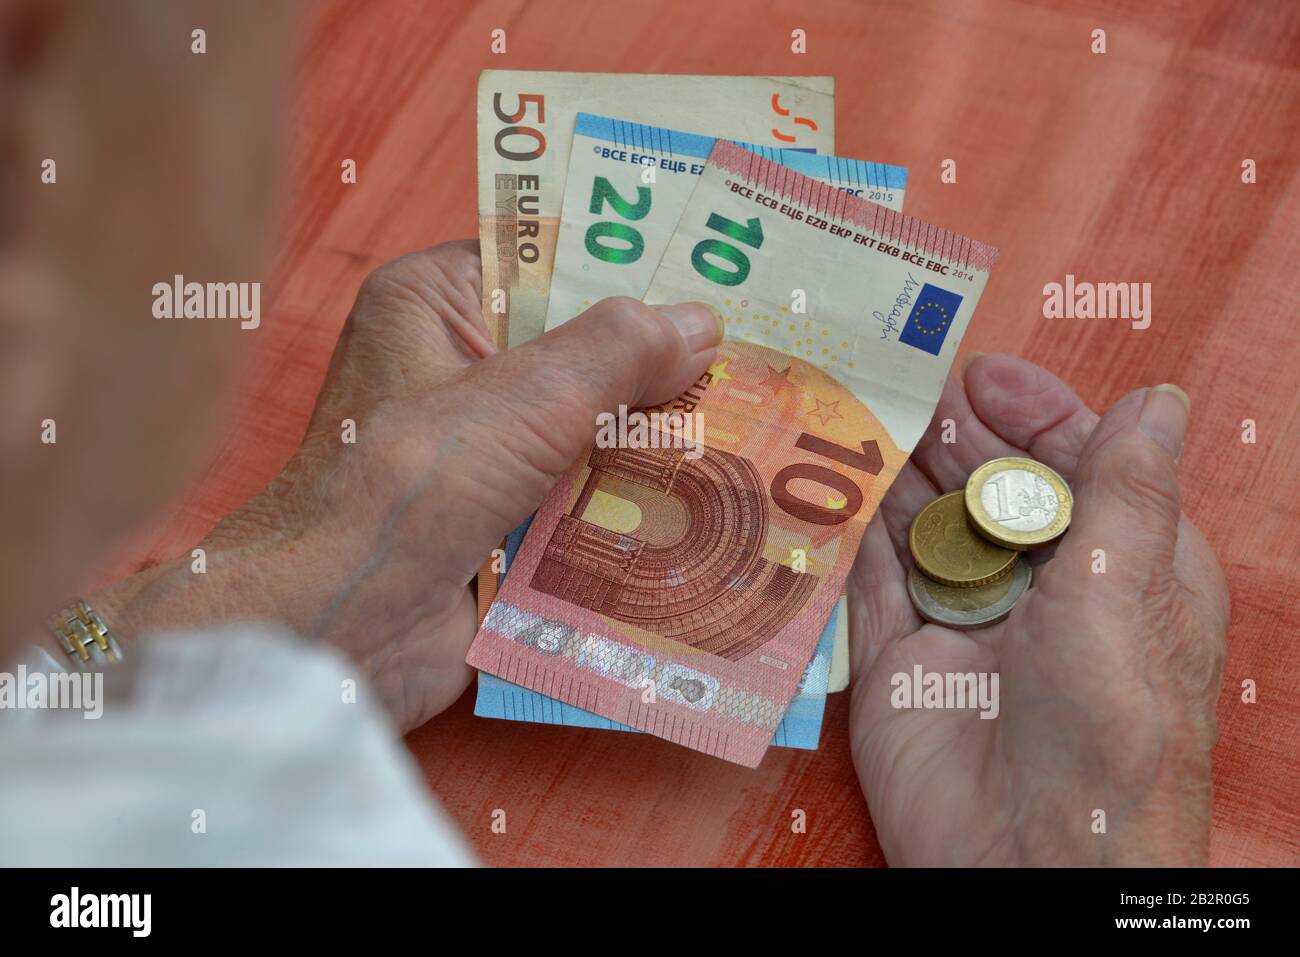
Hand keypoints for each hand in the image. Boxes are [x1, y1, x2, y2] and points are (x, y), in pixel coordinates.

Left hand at [98, 241, 721, 731]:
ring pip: (594, 431)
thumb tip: (701, 323)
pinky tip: (720, 501)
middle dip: (664, 365)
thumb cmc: (407, 487)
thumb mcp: (522, 399)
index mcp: (436, 303)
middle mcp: (458, 368)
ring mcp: (484, 452)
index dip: (635, 268)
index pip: (552, 262)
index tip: (723, 273)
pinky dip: (639, 505)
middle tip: (765, 357)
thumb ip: (616, 352)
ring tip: (762, 428)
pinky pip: (588, 497)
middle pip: (583, 352)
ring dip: (661, 442)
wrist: (338, 629)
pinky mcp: (506, 521)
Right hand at [846, 354, 1228, 864]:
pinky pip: (866, 582)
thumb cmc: (1108, 725)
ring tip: (855, 409)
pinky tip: (823, 480)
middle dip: (950, 433)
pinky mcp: (896, 660)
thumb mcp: (1130, 588)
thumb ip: (1127, 487)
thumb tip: (1158, 398)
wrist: (1029, 860)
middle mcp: (1042, 592)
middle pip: (991, 488)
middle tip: (900, 377)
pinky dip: (846, 532)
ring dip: (894, 470)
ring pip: (923, 527)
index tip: (981, 371)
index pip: (1077, 467)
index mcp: (1122, 570)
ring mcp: (964, 625)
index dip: (1033, 413)